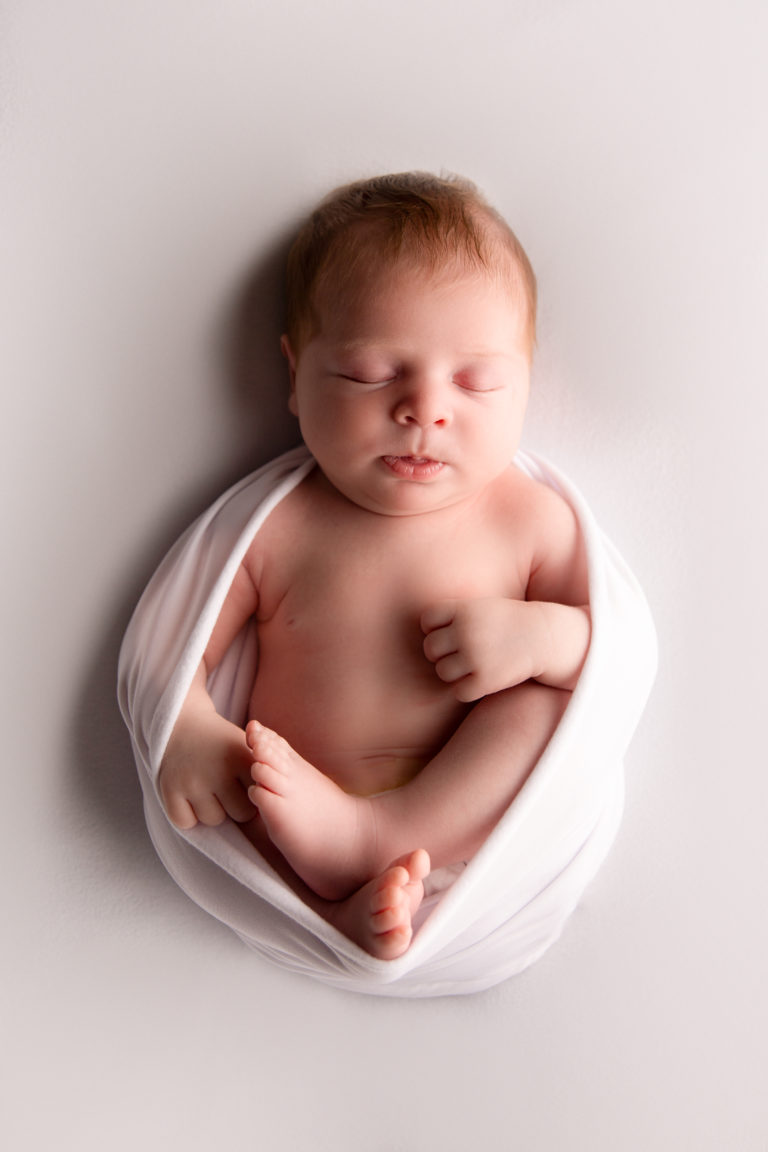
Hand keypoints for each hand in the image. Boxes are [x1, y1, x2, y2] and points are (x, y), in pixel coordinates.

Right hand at [158, 710, 256, 829]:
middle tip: (227, 791)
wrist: (181, 722)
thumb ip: (265, 768)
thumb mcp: (246, 745)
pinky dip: (188, 816)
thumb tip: (280, 799)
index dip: (255, 793)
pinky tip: (191, 801)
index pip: (260, 796)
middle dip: (236, 806)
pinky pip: (185, 822)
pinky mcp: (169, 790)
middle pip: (240, 814)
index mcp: (239, 758)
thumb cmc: (220, 742)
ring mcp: (191, 782)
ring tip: (208, 793)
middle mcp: (216, 771)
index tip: (247, 785)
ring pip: (213, 819)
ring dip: (213, 811)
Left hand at [420, 598, 540, 701]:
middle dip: (441, 653)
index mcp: (464, 610)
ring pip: (442, 672)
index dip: (434, 629)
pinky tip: (480, 681)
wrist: (544, 637)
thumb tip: (422, 634)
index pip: (427, 621)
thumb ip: (454, 615)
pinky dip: (467, 690)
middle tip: (458, 654)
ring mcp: (476, 656)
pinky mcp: (486, 680)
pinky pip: (459, 692)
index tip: (449, 633)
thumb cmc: (508, 622)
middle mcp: (466, 632)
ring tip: (470, 667)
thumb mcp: (482, 607)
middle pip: (430, 648)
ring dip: (452, 673)